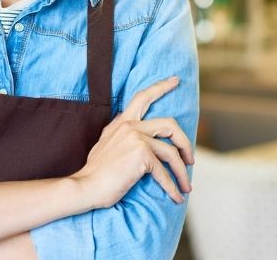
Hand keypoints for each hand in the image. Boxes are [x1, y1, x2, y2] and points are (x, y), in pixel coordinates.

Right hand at [70, 76, 193, 208]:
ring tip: (186, 187)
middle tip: (190, 160)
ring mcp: (136, 139)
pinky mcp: (141, 155)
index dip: (161, 87)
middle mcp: (130, 126)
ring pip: (171, 153)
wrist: (86, 186)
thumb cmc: (97, 172)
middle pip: (169, 124)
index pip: (143, 97)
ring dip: (182, 173)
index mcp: (122, 122)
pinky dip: (172, 187)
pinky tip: (176, 196)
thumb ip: (122, 136)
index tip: (175, 80)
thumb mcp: (108, 145)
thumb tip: (141, 141)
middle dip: (185, 143)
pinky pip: (164, 172)